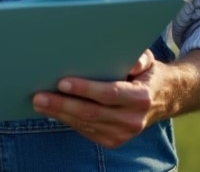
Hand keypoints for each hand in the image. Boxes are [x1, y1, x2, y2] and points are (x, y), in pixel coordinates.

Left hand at [31, 49, 163, 147]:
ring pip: (85, 124)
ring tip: (39, 102)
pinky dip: (67, 120)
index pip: (109, 94)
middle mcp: (133, 119)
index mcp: (141, 98)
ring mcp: (123, 133)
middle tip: (39, 96)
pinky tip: (52, 111)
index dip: (84, 89)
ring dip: (59, 114)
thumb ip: (138, 58)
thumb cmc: (145, 74)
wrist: (161, 99)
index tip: (62, 83)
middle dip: (62, 104)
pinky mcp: (113, 141)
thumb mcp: (147, 60)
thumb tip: (128, 61)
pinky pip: (85, 131)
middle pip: (91, 113)